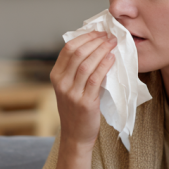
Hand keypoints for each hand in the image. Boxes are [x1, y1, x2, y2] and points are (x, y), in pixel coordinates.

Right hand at [47, 31, 115, 168]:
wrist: (76, 136)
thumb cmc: (76, 109)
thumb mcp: (70, 87)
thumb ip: (76, 70)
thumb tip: (94, 46)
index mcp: (55, 76)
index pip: (68, 49)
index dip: (84, 37)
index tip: (99, 32)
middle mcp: (60, 83)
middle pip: (77, 53)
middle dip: (95, 41)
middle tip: (109, 35)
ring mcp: (71, 93)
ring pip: (86, 64)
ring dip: (101, 50)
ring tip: (112, 44)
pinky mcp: (84, 102)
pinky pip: (95, 78)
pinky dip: (104, 65)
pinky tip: (112, 59)